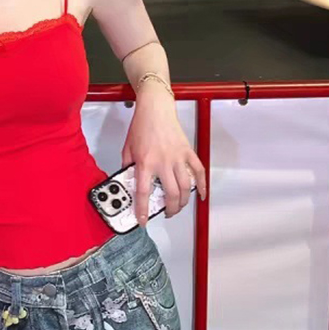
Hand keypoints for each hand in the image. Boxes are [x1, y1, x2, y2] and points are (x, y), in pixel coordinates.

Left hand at [121, 85, 206, 224]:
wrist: (155, 109)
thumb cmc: (141, 125)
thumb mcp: (127, 148)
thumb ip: (127, 166)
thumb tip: (128, 181)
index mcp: (145, 162)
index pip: (144, 192)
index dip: (143, 210)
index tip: (142, 220)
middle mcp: (163, 162)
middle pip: (170, 194)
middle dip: (169, 209)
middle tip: (166, 213)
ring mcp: (177, 157)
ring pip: (185, 187)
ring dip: (183, 202)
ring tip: (178, 207)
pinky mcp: (187, 152)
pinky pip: (198, 171)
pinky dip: (201, 185)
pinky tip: (200, 195)